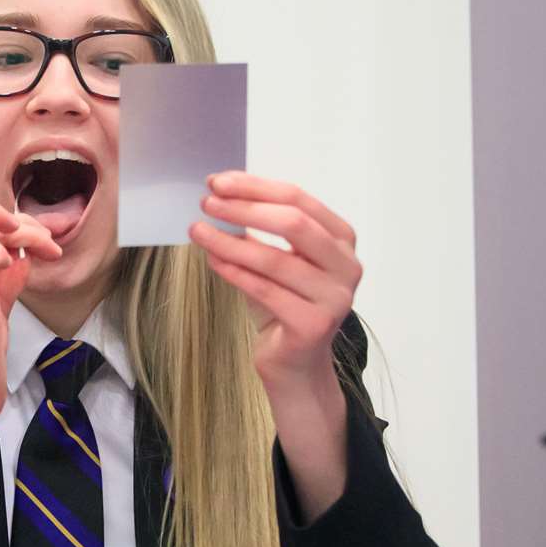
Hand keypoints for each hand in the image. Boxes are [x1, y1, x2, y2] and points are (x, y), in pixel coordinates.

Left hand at [190, 172, 361, 519]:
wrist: (293, 364)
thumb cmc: (283, 304)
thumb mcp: (274, 257)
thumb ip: (259, 226)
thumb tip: (221, 193)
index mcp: (341, 239)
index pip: (298, 199)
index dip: (255, 187)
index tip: (218, 182)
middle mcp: (346, 266)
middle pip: (294, 223)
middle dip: (244, 208)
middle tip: (207, 203)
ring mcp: (335, 297)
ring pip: (275, 259)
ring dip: (230, 241)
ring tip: (198, 231)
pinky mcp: (315, 325)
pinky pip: (265, 291)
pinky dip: (234, 272)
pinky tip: (212, 260)